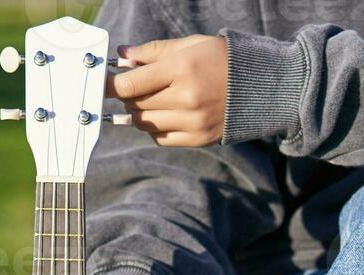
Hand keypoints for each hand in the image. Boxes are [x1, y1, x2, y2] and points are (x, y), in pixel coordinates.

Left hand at [105, 35, 226, 147]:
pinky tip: (163, 115)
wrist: (261, 84)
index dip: (110, 85)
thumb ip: (154, 51)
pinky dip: (155, 128)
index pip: (130, 84)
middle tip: (129, 87)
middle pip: (136, 104)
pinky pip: (161, 138)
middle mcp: (186, 98)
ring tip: (149, 100)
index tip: (102, 83)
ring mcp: (193, 121)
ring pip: (146, 124)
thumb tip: (122, 57)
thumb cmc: (222, 59)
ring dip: (139, 113)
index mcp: (182, 69)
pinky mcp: (199, 138)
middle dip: (128, 96)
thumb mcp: (190, 45)